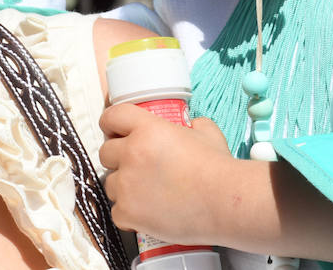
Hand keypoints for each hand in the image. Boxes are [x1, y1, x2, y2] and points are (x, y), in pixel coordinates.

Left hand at [98, 103, 240, 244]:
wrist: (226, 203)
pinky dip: (129, 215)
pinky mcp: (129, 212)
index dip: (111, 124)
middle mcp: (132, 153)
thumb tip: (191, 124)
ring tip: (146, 194)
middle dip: (118, 159)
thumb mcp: (207, 133)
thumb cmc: (219, 169)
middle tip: (137, 168)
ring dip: (123, 188)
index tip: (114, 132)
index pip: (112, 116)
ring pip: (110, 184)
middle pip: (106, 152)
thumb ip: (193, 124)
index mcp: (148, 129)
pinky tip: (147, 213)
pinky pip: (117, 212)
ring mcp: (127, 184)